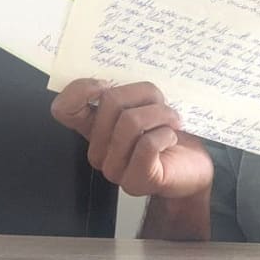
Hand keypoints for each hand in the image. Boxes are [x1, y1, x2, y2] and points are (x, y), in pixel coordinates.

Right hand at [51, 80, 213, 198]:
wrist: (195, 166)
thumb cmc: (170, 130)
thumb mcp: (148, 104)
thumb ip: (130, 93)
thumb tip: (120, 79)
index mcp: (95, 129)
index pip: (64, 109)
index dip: (81, 89)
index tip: (108, 84)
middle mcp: (99, 150)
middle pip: (110, 102)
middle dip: (146, 94)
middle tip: (163, 105)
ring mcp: (115, 169)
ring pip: (131, 121)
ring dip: (161, 113)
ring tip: (172, 121)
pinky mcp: (137, 180)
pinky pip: (147, 144)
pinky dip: (166, 134)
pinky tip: (171, 139)